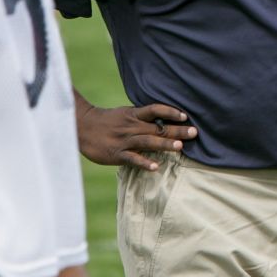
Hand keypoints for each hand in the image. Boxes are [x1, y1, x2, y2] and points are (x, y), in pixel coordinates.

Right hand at [76, 103, 195, 170]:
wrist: (82, 127)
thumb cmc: (107, 121)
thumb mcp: (124, 113)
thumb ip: (141, 117)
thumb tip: (163, 119)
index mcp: (133, 115)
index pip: (155, 109)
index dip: (171, 112)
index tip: (185, 115)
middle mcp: (131, 126)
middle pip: (157, 127)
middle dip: (177, 130)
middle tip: (194, 132)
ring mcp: (124, 141)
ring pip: (147, 142)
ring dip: (164, 144)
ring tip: (180, 147)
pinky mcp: (117, 154)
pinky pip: (132, 159)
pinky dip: (144, 163)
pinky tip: (156, 167)